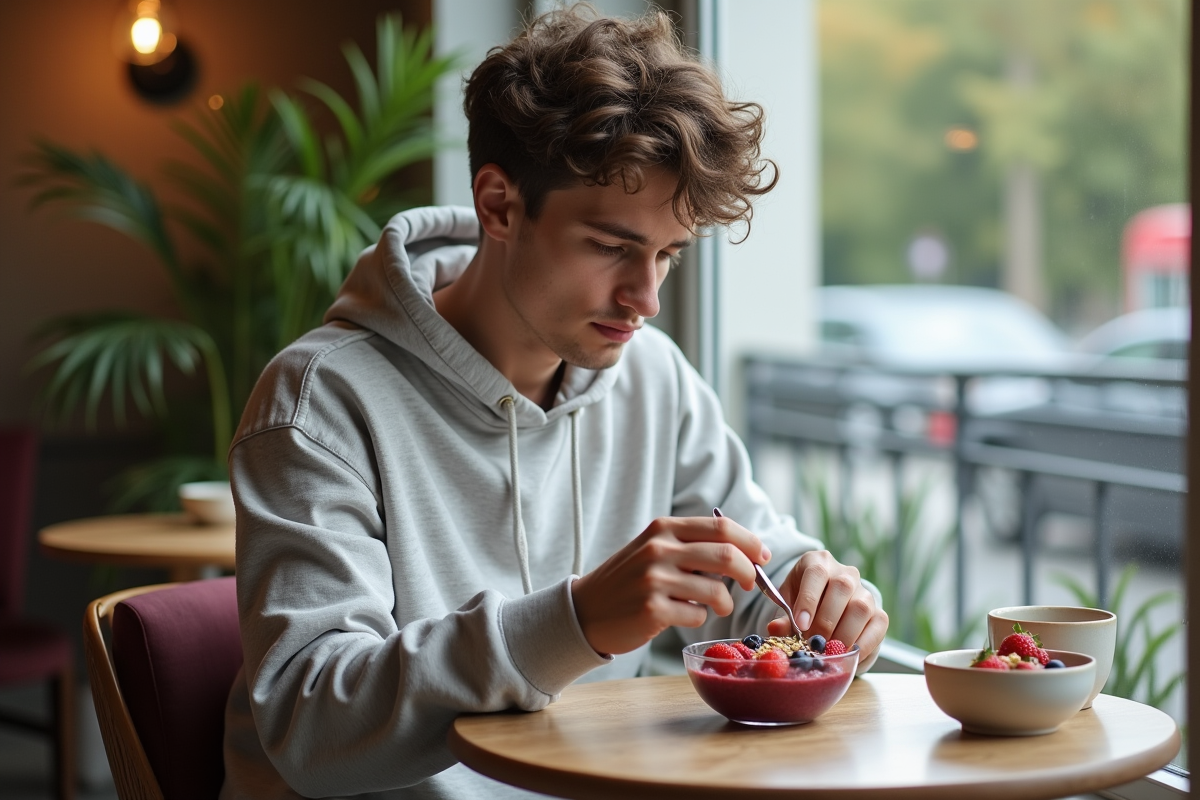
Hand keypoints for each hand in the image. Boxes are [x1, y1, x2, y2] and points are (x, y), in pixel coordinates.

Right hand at [572, 515, 770, 655]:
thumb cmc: (628, 580)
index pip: (721, 527)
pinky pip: (698, 615)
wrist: (586, 610)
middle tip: (750, 584)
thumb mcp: (653, 548)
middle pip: (726, 555)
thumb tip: (742, 551)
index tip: (761, 556)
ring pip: (717, 590)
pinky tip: (681, 615)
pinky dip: (698, 618)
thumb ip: (691, 545)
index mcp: (663, 528)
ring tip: (711, 606)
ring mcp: (654, 579)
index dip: (750, 542)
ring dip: (723, 602)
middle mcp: (659, 549)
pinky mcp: (653, 610)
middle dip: (747, 572)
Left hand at [766, 550, 888, 672]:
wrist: (826, 608)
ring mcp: (865, 592)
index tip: (800, 624)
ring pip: (860, 608)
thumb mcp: (788, 605)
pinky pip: (877, 626)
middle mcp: (846, 573)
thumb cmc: (803, 603)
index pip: (816, 573)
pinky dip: (863, 644)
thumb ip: (783, 618)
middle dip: (825, 621)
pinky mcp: (879, 613)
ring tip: (828, 652)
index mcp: (818, 562)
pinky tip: (848, 655)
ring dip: (843, 634)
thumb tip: (775, 630)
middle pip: (842, 588)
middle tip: (812, 643)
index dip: (809, 599)